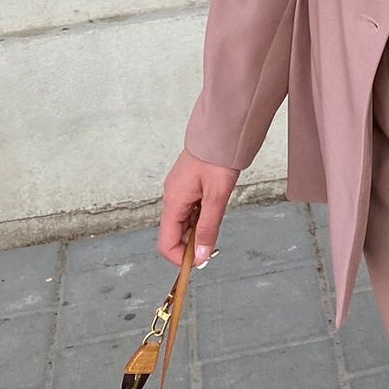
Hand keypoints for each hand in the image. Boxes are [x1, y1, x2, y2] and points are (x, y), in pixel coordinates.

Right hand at [158, 148, 240, 268]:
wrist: (223, 128)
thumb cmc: (218, 159)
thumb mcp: (216, 197)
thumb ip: (207, 228)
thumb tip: (199, 258)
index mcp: (173, 202)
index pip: (166, 244)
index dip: (181, 258)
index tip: (201, 260)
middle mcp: (171, 197)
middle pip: (174, 234)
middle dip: (191, 243)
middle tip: (215, 238)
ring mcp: (178, 190)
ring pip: (183, 221)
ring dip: (197, 228)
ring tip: (217, 214)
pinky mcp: (187, 184)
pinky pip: (189, 208)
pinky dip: (200, 214)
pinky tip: (214, 205)